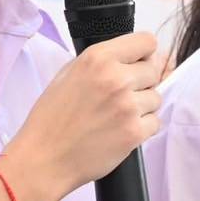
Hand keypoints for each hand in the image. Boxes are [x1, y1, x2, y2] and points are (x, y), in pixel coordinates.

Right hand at [8, 32, 162, 200]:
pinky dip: (142, 128)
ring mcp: (127, 106)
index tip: (138, 64)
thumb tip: (136, 58)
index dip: (144, 54)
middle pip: (153, 71)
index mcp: (98, 58)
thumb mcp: (68, 74)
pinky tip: (120, 131)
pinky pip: (155, 123)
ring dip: (142, 107)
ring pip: (156, 98)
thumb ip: (102, 62)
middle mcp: (115, 78)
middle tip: (120, 97)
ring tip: (116, 116)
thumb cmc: (51, 119)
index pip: (146, 41)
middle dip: (141, 83)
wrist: (44, 159)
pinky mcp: (134, 132)